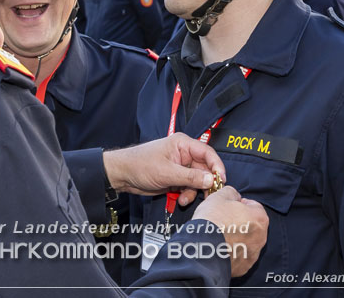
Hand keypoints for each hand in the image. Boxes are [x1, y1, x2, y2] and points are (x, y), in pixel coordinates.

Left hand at [102, 132, 225, 205]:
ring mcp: (180, 166)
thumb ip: (190, 177)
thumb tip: (211, 180)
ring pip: (197, 180)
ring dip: (194, 191)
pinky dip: (187, 194)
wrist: (122, 174)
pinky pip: (189, 186)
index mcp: (183, 144)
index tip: (221, 180)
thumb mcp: (167, 172)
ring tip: (186, 199)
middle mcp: (184, 154)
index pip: (207, 153)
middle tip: (207, 196)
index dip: (217, 166)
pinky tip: (181, 199)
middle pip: (205, 169)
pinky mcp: (176, 177)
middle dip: (205, 183)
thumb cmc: (140, 165)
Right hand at [192, 186, 268, 276]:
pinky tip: (220, 246)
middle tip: (223, 219)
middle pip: (251, 224)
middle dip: (239, 221)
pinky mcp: (244, 266)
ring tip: (220, 234)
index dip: (240, 204)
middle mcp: (261, 237)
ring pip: (246, 241)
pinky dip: (232, 251)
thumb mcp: (219, 196)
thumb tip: (234, 195)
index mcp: (259, 217)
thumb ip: (231, 192)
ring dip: (237, 237)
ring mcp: (253, 253)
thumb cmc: (213, 221)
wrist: (203, 249)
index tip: (229, 206)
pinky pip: (239, 255)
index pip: (253, 205)